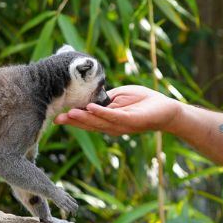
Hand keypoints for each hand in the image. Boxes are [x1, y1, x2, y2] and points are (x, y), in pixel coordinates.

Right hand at [54, 85, 180, 135]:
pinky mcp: (132, 120)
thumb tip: (88, 96)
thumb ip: (104, 99)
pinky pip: (115, 116)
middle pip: (90, 124)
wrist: (165, 108)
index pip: (88, 121)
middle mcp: (112, 126)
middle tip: (57, 119)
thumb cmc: (142, 101)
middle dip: (74, 121)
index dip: (73, 119)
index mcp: (108, 120)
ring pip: (99, 122)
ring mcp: (122, 124)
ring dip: (84, 117)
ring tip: (70, 113)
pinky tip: (91, 108)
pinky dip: (102, 112)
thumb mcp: (119, 96)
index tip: (57, 118)